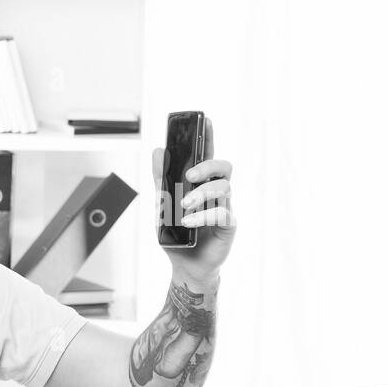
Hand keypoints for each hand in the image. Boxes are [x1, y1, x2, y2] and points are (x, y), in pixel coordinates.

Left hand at [152, 145, 235, 285]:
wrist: (185, 266)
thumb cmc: (176, 234)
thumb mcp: (162, 204)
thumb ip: (161, 179)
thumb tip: (159, 151)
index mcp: (202, 185)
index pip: (208, 156)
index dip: (209, 137)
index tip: (206, 120)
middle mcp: (216, 193)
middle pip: (224, 167)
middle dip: (208, 166)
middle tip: (189, 175)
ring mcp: (224, 207)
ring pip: (223, 188)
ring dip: (201, 193)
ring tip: (183, 205)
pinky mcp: (228, 225)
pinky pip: (222, 213)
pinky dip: (203, 215)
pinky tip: (187, 221)